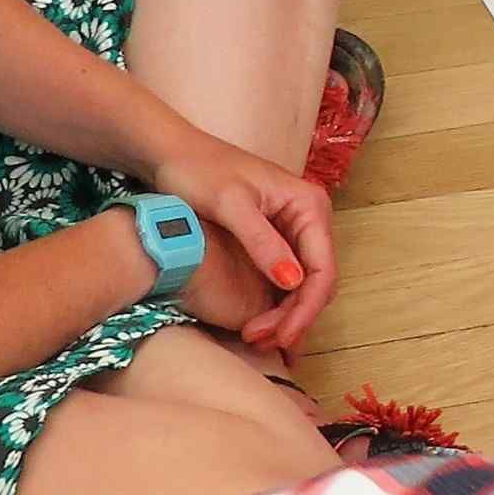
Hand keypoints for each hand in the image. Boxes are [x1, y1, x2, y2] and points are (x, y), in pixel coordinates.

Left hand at [134, 132, 339, 351]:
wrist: (170, 153)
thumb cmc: (197, 170)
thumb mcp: (230, 206)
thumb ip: (262, 243)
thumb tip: (293, 282)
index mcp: (308, 204)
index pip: (323, 268)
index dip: (306, 308)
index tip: (282, 337)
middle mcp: (309, 218)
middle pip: (317, 281)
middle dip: (295, 316)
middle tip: (260, 341)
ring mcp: (293, 230)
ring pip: (303, 285)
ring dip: (284, 315)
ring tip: (254, 337)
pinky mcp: (274, 239)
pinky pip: (285, 279)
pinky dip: (274, 304)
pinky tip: (255, 323)